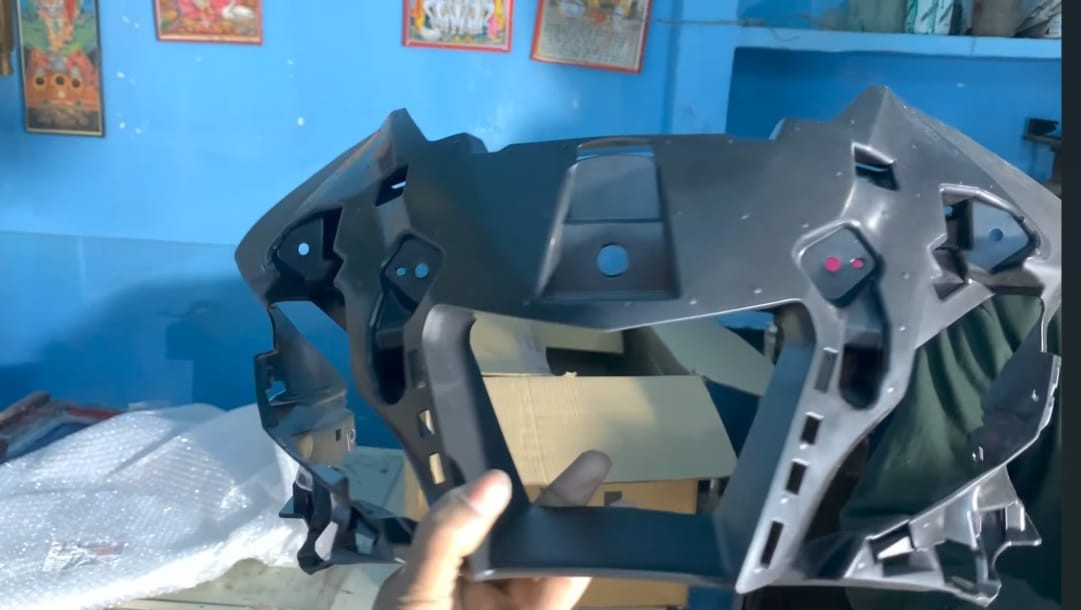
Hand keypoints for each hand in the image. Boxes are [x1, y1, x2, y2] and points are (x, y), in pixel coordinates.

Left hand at [374, 450, 611, 608]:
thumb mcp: (416, 593)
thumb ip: (448, 537)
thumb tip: (494, 482)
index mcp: (436, 569)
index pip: (470, 517)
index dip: (495, 486)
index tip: (518, 458)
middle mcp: (475, 587)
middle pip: (520, 536)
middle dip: (555, 501)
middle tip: (594, 464)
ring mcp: (507, 609)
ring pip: (547, 564)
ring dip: (575, 529)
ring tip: (605, 494)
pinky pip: (559, 594)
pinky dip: (578, 572)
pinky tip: (597, 543)